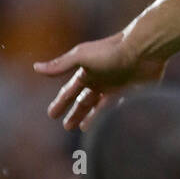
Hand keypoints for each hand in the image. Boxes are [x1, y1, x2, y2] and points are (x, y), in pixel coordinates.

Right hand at [34, 32, 166, 130]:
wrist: (144, 49)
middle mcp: (101, 80)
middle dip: (75, 113)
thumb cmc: (111, 52)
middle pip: (84, 101)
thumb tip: (35, 68)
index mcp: (87, 73)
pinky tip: (110, 124)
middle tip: (67, 127)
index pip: (69, 92)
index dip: (60, 103)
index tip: (51, 115)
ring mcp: (117, 86)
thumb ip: (61, 64)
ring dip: (92, 117)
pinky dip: (114, 115)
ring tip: (85, 128)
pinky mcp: (134, 92)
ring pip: (101, 106)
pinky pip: (121, 107)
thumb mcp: (82, 57)